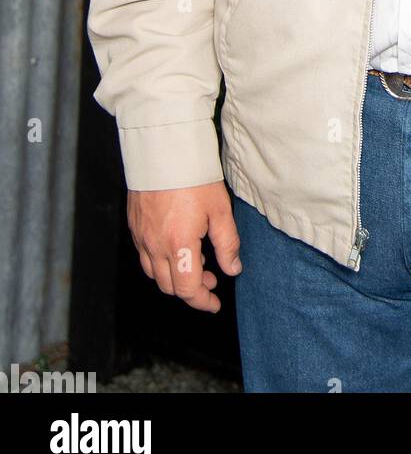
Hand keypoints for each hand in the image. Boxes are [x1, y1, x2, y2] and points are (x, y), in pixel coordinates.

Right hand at [127, 182, 241, 311]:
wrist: (163, 150)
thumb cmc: (193, 177)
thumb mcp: (220, 210)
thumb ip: (227, 244)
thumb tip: (232, 269)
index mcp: (178, 244)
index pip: (188, 289)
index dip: (203, 301)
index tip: (214, 304)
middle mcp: (155, 246)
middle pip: (170, 286)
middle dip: (191, 290)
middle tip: (211, 279)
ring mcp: (142, 237)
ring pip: (154, 274)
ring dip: (175, 277)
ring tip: (197, 262)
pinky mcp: (135, 226)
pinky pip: (144, 256)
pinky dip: (161, 262)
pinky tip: (177, 247)